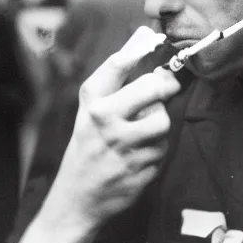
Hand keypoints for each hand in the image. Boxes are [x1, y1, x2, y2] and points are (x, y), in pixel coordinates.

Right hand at [40, 26, 178, 232]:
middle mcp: (104, 120)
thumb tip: (145, 44)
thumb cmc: (88, 147)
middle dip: (165, 87)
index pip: (119, 63)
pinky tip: (139, 156)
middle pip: (153, 88)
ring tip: (143, 132)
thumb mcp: (90, 112)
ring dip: (159, 125)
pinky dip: (156, 150)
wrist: (76, 198)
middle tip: (166, 87)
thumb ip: (115, 83)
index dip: (144, 50)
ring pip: (163, 121)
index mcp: (91, 102)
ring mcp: (123, 146)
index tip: (156, 46)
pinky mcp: (140, 168)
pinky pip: (163, 149)